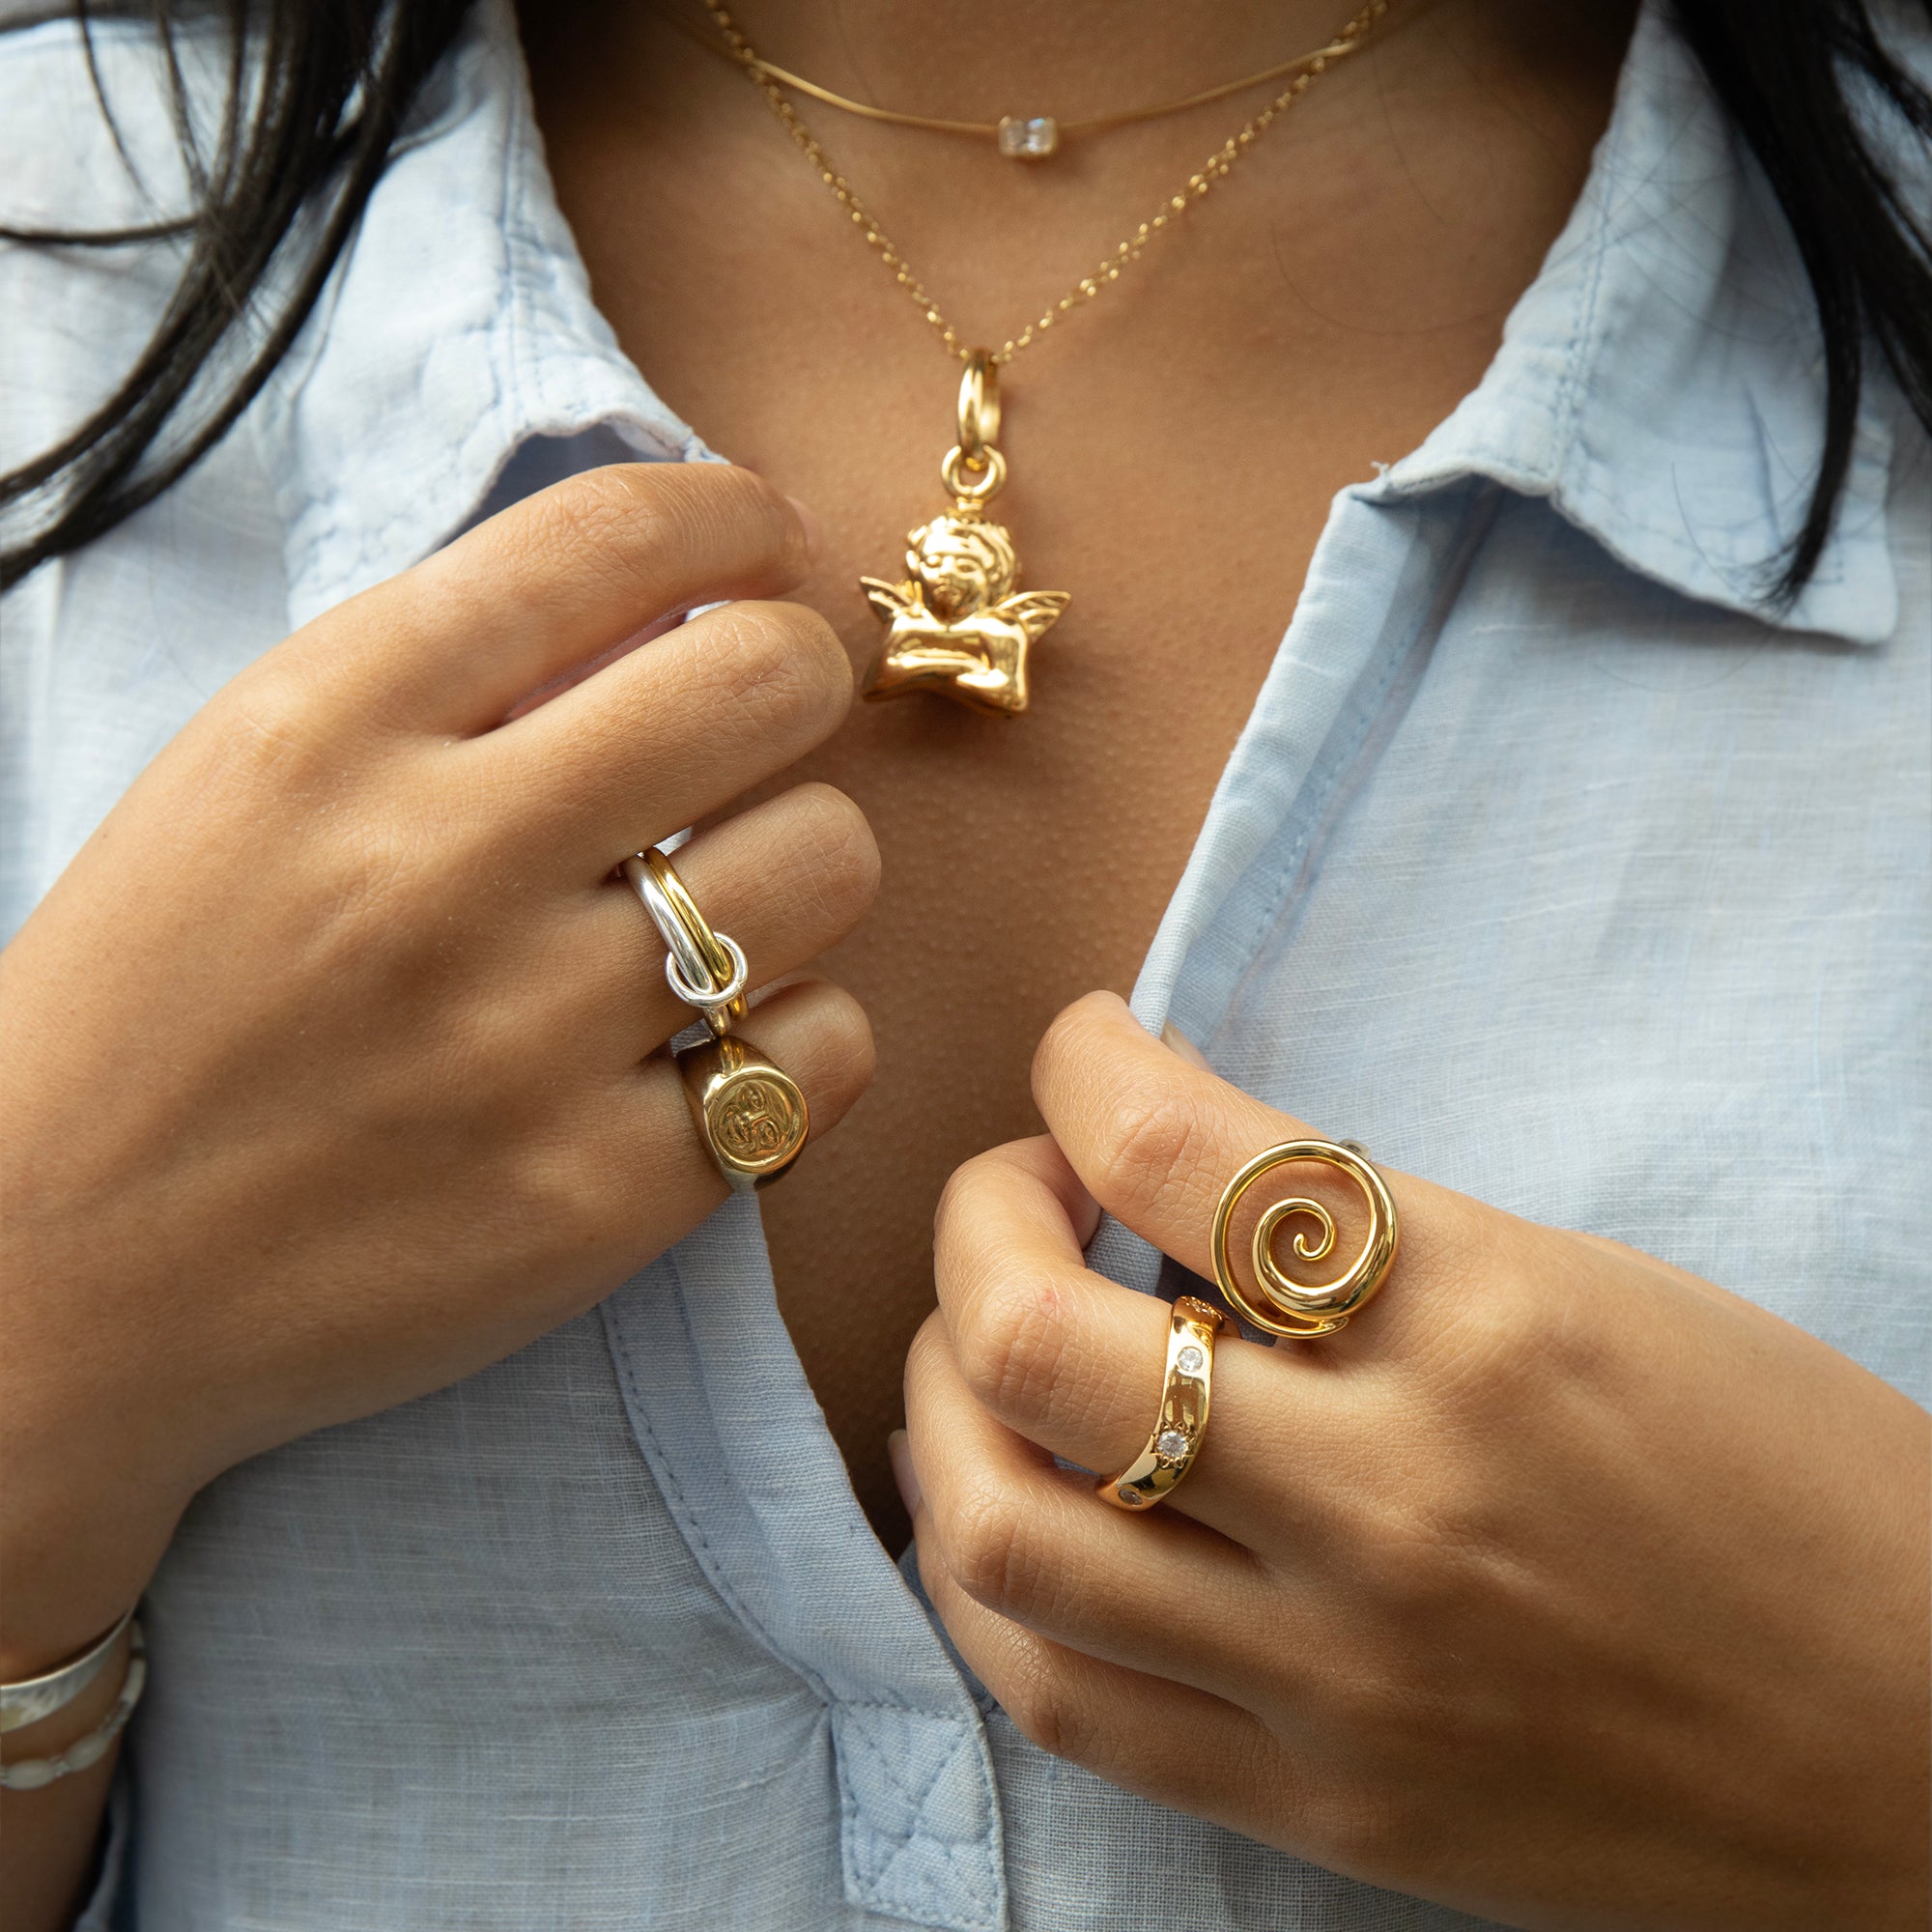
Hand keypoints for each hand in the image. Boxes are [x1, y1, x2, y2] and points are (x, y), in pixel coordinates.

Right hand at [0, 465, 876, 1672]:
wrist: (58, 1271)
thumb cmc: (163, 1005)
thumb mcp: (248, 779)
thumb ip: (444, 678)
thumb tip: (675, 601)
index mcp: (325, 725)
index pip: (608, 536)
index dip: (734, 512)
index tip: (768, 541)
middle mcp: (436, 865)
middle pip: (764, 682)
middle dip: (800, 673)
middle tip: (770, 717)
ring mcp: (525, 1041)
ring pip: (827, 859)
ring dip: (807, 860)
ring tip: (733, 904)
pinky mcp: (596, 1197)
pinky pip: (825, 1053)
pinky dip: (801, 1038)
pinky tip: (727, 1049)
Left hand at [902, 992, 1929, 1929]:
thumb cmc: (1795, 1487)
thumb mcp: (1599, 1295)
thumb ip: (1376, 1246)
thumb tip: (1170, 1184)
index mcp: (1485, 1319)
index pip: (1179, 1146)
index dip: (1082, 1063)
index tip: (1084, 1053)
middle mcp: (1390, 1495)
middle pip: (1030, 1337)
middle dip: (975, 1222)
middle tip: (1022, 1197)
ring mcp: (1339, 1674)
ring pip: (999, 1527)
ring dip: (939, 1401)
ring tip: (986, 1350)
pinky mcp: (1320, 1806)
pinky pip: (1058, 1697)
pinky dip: (985, 1579)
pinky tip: (1007, 1505)